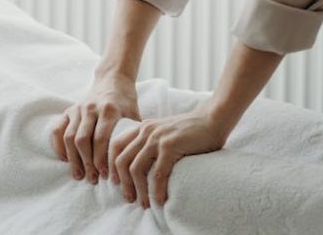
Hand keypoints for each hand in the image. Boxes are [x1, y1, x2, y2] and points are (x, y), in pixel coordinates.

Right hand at [50, 71, 140, 183]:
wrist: (112, 78)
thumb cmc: (126, 100)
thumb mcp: (134, 114)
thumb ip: (134, 135)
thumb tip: (140, 162)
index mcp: (109, 109)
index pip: (100, 138)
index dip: (101, 159)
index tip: (105, 175)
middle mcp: (91, 108)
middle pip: (82, 140)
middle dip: (86, 163)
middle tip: (92, 179)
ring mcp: (78, 108)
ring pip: (69, 137)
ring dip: (73, 159)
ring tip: (79, 175)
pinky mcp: (69, 109)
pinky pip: (58, 129)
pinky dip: (58, 146)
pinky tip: (64, 159)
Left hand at [109, 100, 228, 208]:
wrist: (211, 119)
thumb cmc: (190, 129)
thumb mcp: (163, 132)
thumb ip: (151, 143)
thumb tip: (142, 165)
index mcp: (143, 127)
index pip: (116, 145)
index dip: (111, 165)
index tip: (115, 183)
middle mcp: (146, 131)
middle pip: (121, 160)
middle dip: (123, 183)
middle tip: (129, 198)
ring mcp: (157, 138)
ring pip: (135, 168)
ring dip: (138, 190)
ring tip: (144, 203)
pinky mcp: (170, 146)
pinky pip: (157, 174)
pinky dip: (156, 190)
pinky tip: (160, 199)